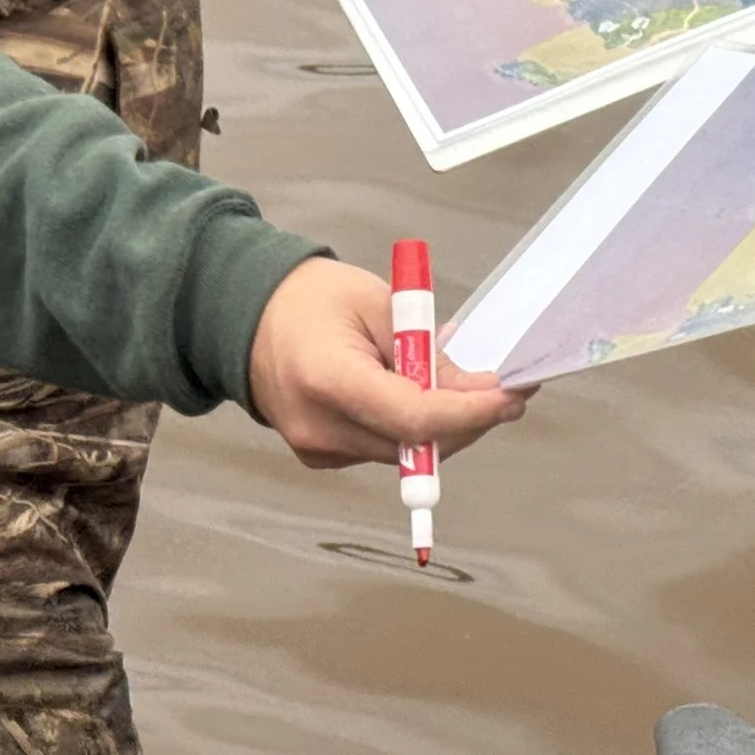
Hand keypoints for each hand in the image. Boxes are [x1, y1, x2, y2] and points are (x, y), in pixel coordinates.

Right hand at [248, 258, 528, 467]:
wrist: (247, 316)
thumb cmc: (311, 299)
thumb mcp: (379, 304)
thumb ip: (425, 351)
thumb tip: (475, 388)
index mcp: (328, 378)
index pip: (412, 417)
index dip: (468, 412)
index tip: (507, 396)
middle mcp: (319, 426)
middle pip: (415, 444)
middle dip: (468, 421)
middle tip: (508, 392)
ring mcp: (316, 448)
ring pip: (405, 453)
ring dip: (444, 426)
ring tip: (468, 388)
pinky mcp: (320, 456)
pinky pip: (384, 449)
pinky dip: (412, 429)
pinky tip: (422, 396)